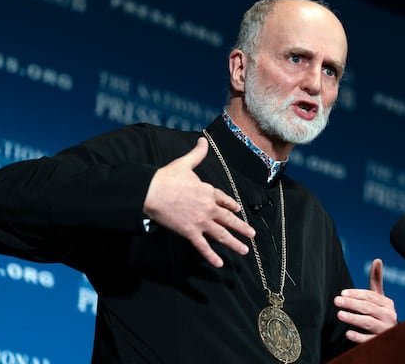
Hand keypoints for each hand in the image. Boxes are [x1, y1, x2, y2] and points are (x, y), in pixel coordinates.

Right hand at [143, 137, 255, 267]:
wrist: (152, 191)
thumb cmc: (167, 177)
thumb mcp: (185, 163)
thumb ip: (197, 154)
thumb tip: (203, 140)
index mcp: (208, 191)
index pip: (224, 200)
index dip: (231, 206)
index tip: (238, 210)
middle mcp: (208, 208)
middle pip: (229, 219)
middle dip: (242, 228)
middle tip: (252, 235)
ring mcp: (200, 221)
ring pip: (221, 234)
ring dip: (234, 243)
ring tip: (244, 250)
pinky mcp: (189, 232)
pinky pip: (202, 246)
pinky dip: (211, 256)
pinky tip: (220, 264)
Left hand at [334, 258, 397, 342]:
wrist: (393, 338)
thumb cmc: (382, 314)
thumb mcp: (379, 298)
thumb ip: (376, 280)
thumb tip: (377, 260)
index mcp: (387, 304)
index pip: (370, 296)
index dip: (356, 294)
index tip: (343, 293)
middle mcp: (388, 316)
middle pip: (368, 307)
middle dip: (352, 304)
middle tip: (337, 301)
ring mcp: (385, 330)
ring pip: (368, 323)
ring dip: (354, 318)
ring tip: (340, 315)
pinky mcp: (381, 342)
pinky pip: (369, 340)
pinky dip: (359, 337)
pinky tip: (348, 333)